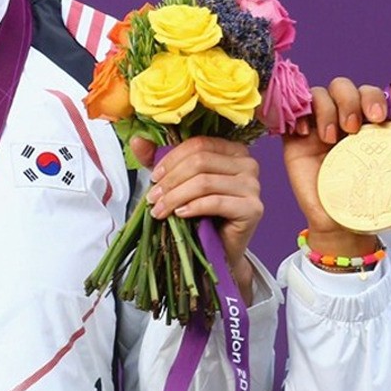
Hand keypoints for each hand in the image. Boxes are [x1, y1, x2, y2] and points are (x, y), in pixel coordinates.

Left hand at [133, 136, 262, 294]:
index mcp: (233, 150)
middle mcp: (248, 164)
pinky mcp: (253, 208)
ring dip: (176, 196)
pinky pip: (216, 202)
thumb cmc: (201, 213)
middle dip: (170, 180)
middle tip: (152, 197)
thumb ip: (156, 158)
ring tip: (160, 210)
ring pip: (204, 182)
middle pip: (200, 161)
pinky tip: (180, 214)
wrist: (219, 249)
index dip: (171, 159)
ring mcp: (254, 186)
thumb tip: (137, 141)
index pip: (199, 144)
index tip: (154, 177)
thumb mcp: (176, 180)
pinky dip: (193, 207)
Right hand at [279, 77, 390, 258]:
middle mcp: (340, 118)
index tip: (377, 117)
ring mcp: (316, 126)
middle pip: (341, 86)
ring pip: (317, 94)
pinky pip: (290, 112)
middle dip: (349, 100)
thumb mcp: (382, 158)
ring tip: (329, 138)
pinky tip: (306, 134)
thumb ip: (389, 125)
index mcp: (364, 121)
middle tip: (352, 128)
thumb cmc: (362, 193)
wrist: (338, 221)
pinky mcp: (295, 138)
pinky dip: (299, 116)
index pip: (366, 91)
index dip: (371, 96)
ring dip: (326, 110)